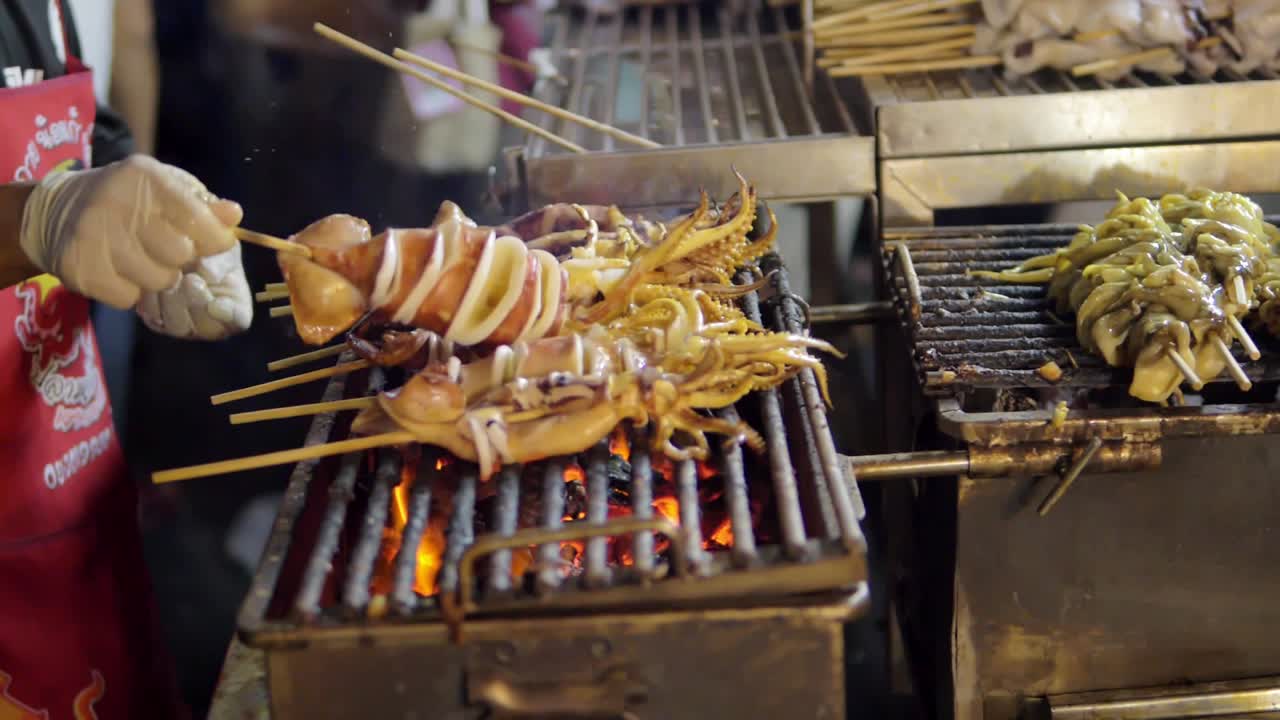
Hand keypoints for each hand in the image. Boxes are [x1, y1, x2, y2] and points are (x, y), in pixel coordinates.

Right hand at [19, 154, 253, 338]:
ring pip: (158, 281)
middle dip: (182, 258)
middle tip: (166, 249)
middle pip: (181, 255)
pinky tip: (119, 270)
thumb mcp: (168, 188)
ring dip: (158, 277)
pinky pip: (129, 299)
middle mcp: (117, 204)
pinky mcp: (78, 268)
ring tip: (142, 258)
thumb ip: (205, 205)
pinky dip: (131, 291)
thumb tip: (234, 216)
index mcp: (147, 179)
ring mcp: (93, 237)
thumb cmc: (130, 199)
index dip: (214, 240)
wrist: (58, 210)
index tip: (210, 241)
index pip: (201, 222)